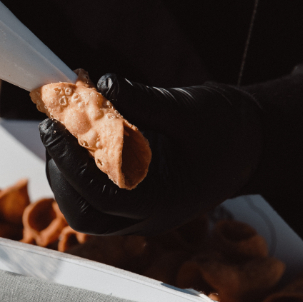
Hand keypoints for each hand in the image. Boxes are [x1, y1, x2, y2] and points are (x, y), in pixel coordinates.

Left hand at [40, 75, 262, 234]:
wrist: (251, 143)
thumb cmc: (229, 130)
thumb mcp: (190, 109)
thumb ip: (144, 101)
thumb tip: (101, 85)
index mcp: (165, 203)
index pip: (102, 195)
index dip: (71, 161)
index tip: (52, 127)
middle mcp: (148, 216)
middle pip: (84, 213)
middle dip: (62, 172)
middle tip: (53, 128)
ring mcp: (139, 212)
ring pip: (85, 208)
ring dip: (67, 170)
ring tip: (64, 127)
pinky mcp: (132, 198)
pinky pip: (95, 192)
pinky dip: (81, 164)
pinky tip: (80, 131)